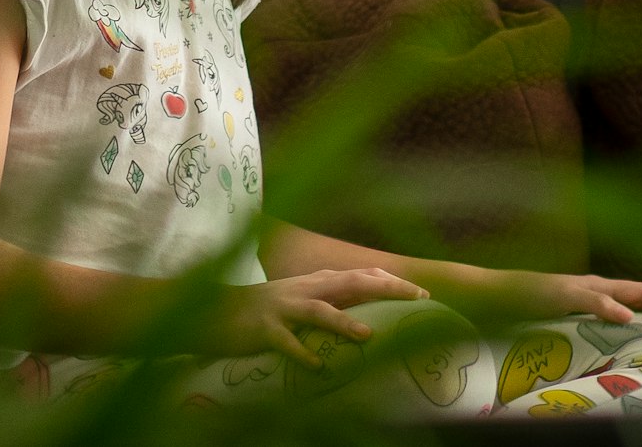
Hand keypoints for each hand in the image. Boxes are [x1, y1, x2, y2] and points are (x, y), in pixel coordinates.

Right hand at [216, 267, 429, 369]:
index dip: (390, 282)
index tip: (421, 293)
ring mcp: (283, 308)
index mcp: (316, 282)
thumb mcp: (305, 298)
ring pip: (317, 311)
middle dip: (383, 289)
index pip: (360, 275)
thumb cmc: (270, 308)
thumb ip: (334, 299)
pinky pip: (285, 342)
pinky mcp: (264, 329)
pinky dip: (301, 353)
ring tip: (368, 335)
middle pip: (348, 283)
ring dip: (343, 322)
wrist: (220, 311)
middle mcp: (304, 290)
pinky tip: (317, 366)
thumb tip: (370, 309)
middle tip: (414, 298)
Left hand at [473, 269, 641, 334]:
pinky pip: (607, 319)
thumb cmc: (524, 293)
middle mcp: (591, 289)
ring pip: (625, 307)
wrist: (493, 295)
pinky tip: (626, 343)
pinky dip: (626, 327)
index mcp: (595, 283)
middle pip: (639, 298)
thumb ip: (593, 300)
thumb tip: (629, 314)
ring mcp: (581, 300)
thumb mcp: (561, 295)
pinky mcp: (570, 312)